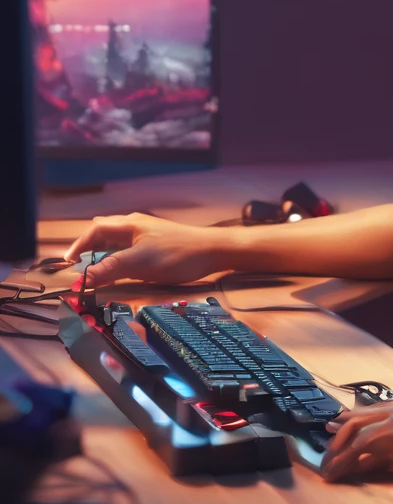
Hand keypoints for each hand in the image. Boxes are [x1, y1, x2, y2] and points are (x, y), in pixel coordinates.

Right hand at [64, 213, 228, 287]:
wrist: (214, 252)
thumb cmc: (178, 254)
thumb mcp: (139, 263)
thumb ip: (109, 269)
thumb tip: (82, 279)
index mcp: (129, 225)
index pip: (95, 230)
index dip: (78, 245)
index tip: (68, 262)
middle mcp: (136, 227)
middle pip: (104, 233)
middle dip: (89, 249)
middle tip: (80, 267)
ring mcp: (148, 236)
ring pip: (118, 243)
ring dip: (104, 256)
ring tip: (96, 271)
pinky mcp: (158, 246)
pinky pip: (131, 251)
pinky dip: (119, 260)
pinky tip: (123, 272)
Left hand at [320, 398, 392, 480]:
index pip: (371, 412)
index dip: (352, 421)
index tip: (339, 427)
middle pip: (355, 418)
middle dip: (337, 433)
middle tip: (327, 448)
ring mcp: (390, 421)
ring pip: (351, 432)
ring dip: (336, 452)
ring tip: (327, 469)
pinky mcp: (389, 435)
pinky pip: (357, 448)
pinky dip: (343, 461)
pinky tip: (337, 473)